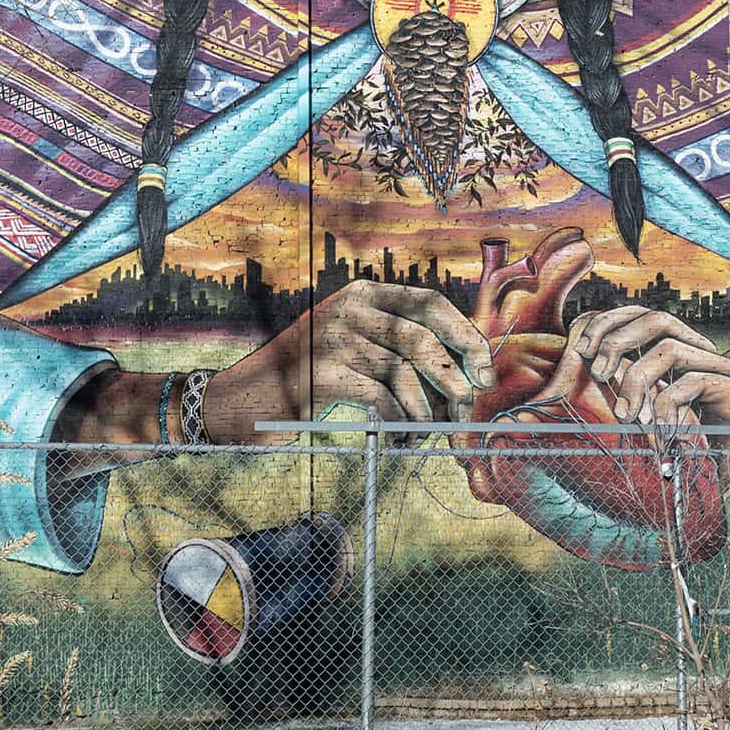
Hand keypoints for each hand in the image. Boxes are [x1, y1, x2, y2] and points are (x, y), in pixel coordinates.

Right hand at [206, 281, 492, 440]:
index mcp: (362, 293)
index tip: (485, 370)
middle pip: (422, 337)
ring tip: (430, 431)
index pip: (430, 301)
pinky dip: (399, 420)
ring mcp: (334, 336)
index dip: (465, 334)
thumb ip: (394, 344)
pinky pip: (381, 396)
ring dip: (427, 409)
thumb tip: (462, 374)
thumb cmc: (307, 378)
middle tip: (468, 410)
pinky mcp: (323, 371)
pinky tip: (400, 436)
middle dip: (455, 378)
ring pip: (404, 371)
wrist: (244, 398)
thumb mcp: (350, 344)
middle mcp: (349, 307)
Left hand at [568, 306, 729, 428]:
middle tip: (599, 374)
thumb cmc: (681, 454)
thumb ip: (624, 397)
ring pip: (669, 348)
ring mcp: (726, 373)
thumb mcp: (644, 422)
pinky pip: (692, 383)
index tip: (584, 351)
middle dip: (618, 341)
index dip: (609, 324)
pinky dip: (666, 408)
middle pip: (655, 319)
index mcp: (679, 357)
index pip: (642, 316)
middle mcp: (703, 357)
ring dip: (638, 378)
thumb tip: (578, 376)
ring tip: (627, 415)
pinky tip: (661, 435)